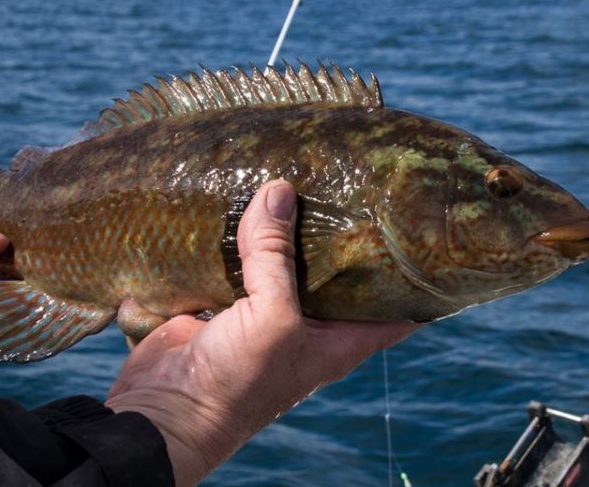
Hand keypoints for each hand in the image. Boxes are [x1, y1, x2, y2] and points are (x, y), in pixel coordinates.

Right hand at [105, 181, 419, 485]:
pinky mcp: (221, 305)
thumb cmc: (238, 380)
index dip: (412, 272)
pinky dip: (234, 237)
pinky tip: (239, 199)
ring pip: (280, 263)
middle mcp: (307, 326)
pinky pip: (234, 263)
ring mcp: (262, 315)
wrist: (165, 411)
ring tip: (295, 175)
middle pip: (333, 272)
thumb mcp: (272, 316)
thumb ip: (276, 255)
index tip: (423, 228)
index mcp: (339, 339)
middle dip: (338, 233)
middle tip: (350, 181)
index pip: (393, 306)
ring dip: (281, 230)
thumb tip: (279, 190)